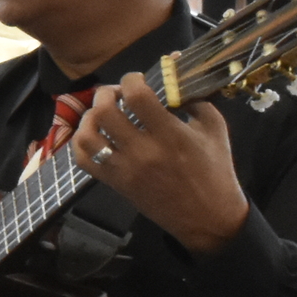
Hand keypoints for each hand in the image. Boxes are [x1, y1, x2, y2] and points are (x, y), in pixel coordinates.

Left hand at [75, 74, 248, 256]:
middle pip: (104, 112)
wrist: (208, 218)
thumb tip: (177, 78)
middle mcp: (143, 151)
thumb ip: (196, 101)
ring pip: (88, 136)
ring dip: (90, 117)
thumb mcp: (215, 129)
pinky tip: (94, 134)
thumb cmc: (215, 171)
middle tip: (116, 93)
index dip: (131, 80)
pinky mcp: (116, 183)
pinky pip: (84, 161)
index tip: (137, 79)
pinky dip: (81, 143)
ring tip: (102, 112)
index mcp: (170, 135)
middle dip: (106, 93)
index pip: (136, 97)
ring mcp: (125, 169)